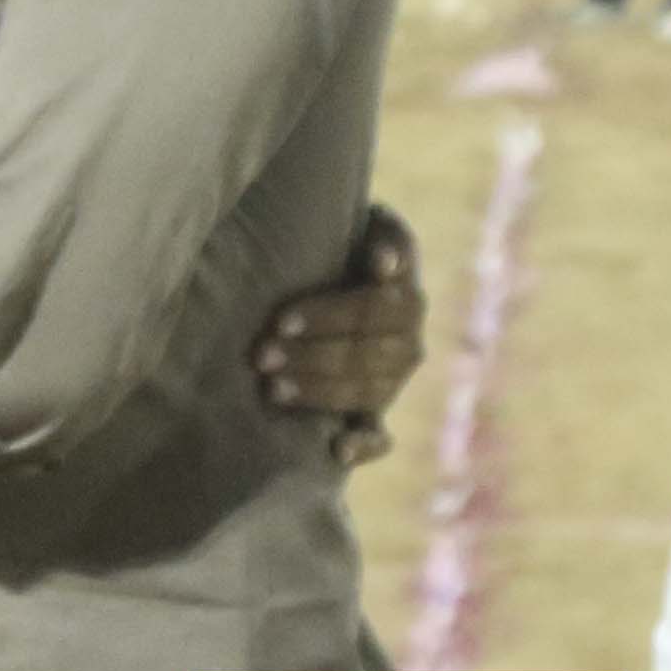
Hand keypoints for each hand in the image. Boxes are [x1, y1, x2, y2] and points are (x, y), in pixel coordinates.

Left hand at [258, 202, 428, 468]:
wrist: (333, 267)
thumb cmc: (334, 237)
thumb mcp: (359, 220)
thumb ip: (381, 233)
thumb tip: (385, 264)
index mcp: (404, 288)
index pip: (374, 308)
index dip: (328, 316)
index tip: (282, 320)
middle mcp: (408, 334)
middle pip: (367, 354)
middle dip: (312, 356)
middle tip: (261, 355)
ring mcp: (396, 374)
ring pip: (369, 391)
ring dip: (321, 393)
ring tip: (272, 390)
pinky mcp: (378, 408)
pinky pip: (382, 436)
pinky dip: (363, 446)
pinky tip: (337, 450)